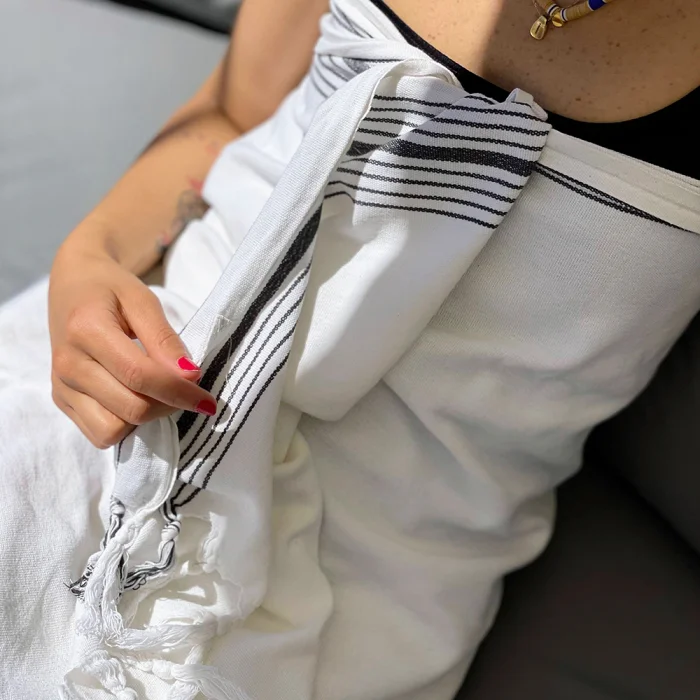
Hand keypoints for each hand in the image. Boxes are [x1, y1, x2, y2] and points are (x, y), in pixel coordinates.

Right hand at [49, 242, 216, 448]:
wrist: (72, 285)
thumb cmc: (111, 288)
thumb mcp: (143, 301)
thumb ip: (164, 338)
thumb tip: (190, 376)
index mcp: (86, 330)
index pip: (140, 376)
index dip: (179, 392)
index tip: (207, 399)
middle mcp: (68, 364)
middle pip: (130, 408)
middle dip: (169, 406)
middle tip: (188, 392)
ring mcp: (61, 386)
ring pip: (112, 430)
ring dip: (146, 421)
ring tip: (160, 395)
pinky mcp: (61, 400)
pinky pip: (98, 434)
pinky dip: (125, 425)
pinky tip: (138, 400)